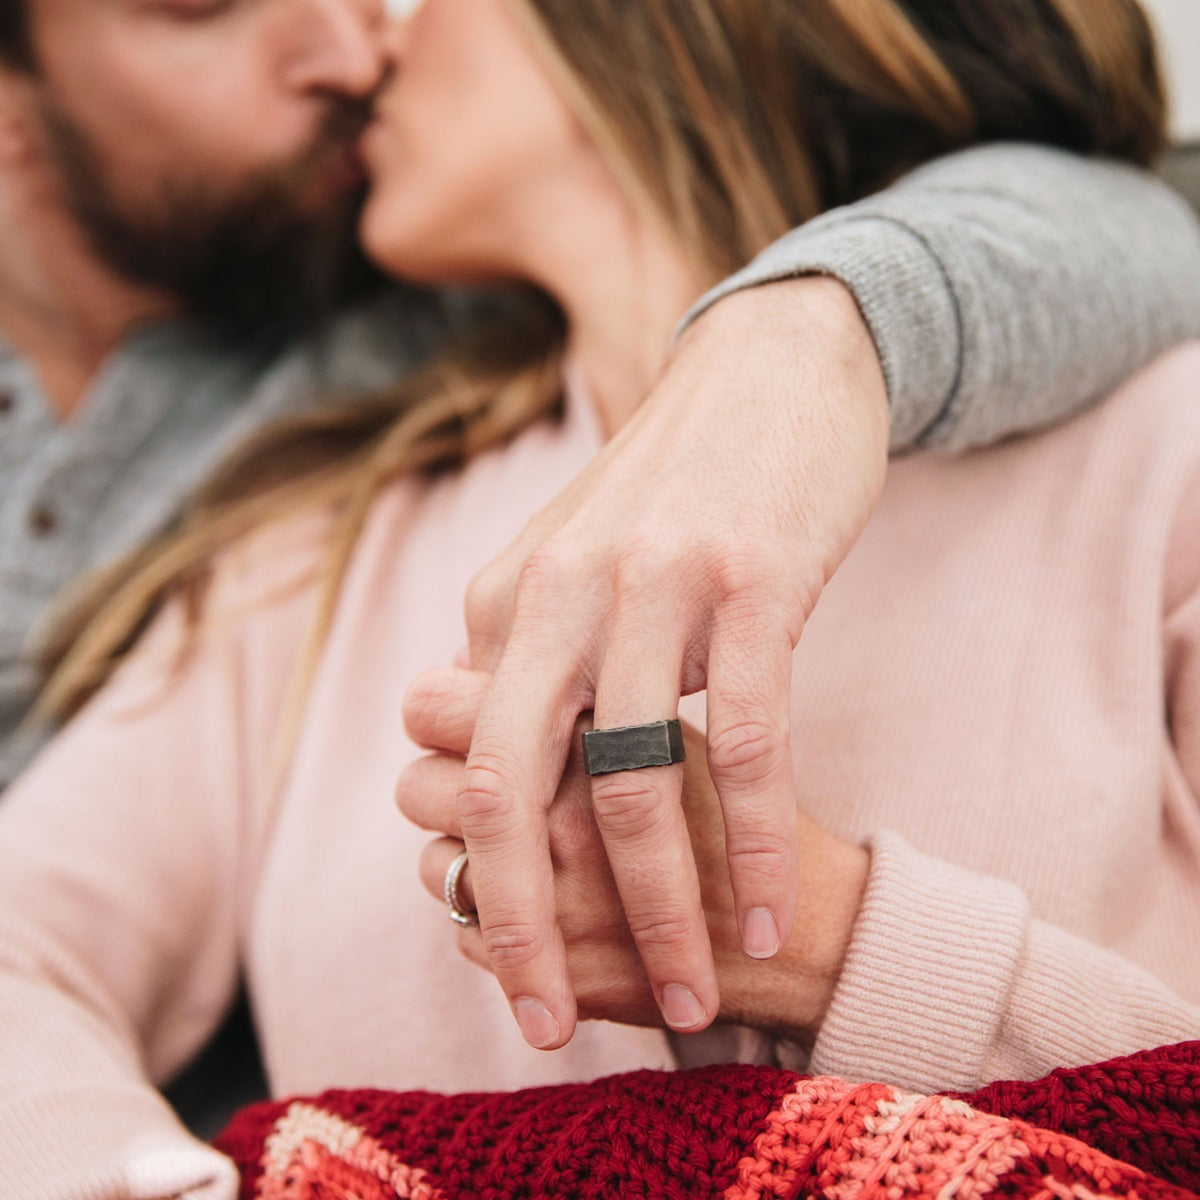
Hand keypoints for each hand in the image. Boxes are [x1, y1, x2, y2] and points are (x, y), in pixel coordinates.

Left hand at [455, 276, 887, 1046]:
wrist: (771, 366)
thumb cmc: (675, 485)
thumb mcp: (573, 563)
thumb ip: (527, 652)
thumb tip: (494, 748)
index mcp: (506, 599)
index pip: (471, 769)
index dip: (482, 876)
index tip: (509, 959)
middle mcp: (560, 592)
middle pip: (510, 786)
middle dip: (516, 920)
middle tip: (538, 1023)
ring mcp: (658, 584)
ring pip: (634, 778)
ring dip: (660, 904)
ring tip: (689, 993)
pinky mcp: (754, 582)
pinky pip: (749, 736)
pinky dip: (753, 834)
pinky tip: (766, 905)